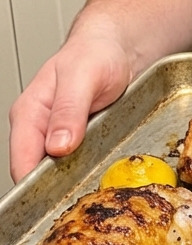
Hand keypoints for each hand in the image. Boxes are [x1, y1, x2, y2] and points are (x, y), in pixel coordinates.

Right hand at [9, 32, 133, 182]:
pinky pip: (80, 165)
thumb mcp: (83, 76)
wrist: (116, 48)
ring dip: (77, 180)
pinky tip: (103, 170)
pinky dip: (90, 170)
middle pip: (40, 174)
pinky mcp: (78, 142)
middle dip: (59, 186)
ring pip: (61, 173)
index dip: (36, 184)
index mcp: (29, 113)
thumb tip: (57, 146)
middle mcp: (40, 129)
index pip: (21, 162)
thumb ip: (69, 110)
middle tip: (84, 192)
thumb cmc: (95, 53)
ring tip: (96, 183)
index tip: (57, 196)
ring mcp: (59, 137)